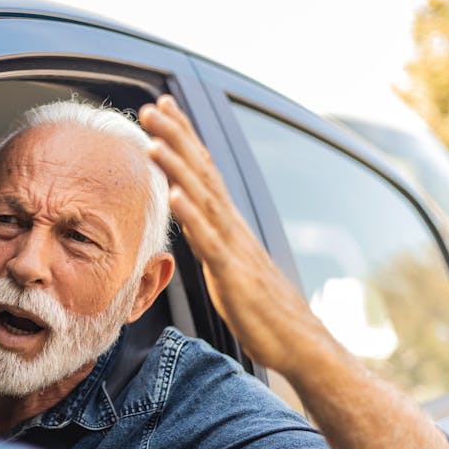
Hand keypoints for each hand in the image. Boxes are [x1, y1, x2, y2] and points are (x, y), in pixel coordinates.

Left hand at [138, 95, 331, 374]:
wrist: (297, 342)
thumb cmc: (261, 307)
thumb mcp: (228, 264)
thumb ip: (209, 237)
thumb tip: (190, 217)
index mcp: (227, 223)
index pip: (202, 170)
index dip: (183, 137)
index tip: (162, 107)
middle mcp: (231, 225)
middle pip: (201, 172)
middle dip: (176, 137)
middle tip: (151, 107)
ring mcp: (233, 246)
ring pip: (203, 198)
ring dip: (178, 167)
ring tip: (154, 141)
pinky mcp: (232, 273)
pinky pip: (210, 241)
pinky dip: (193, 216)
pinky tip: (175, 195)